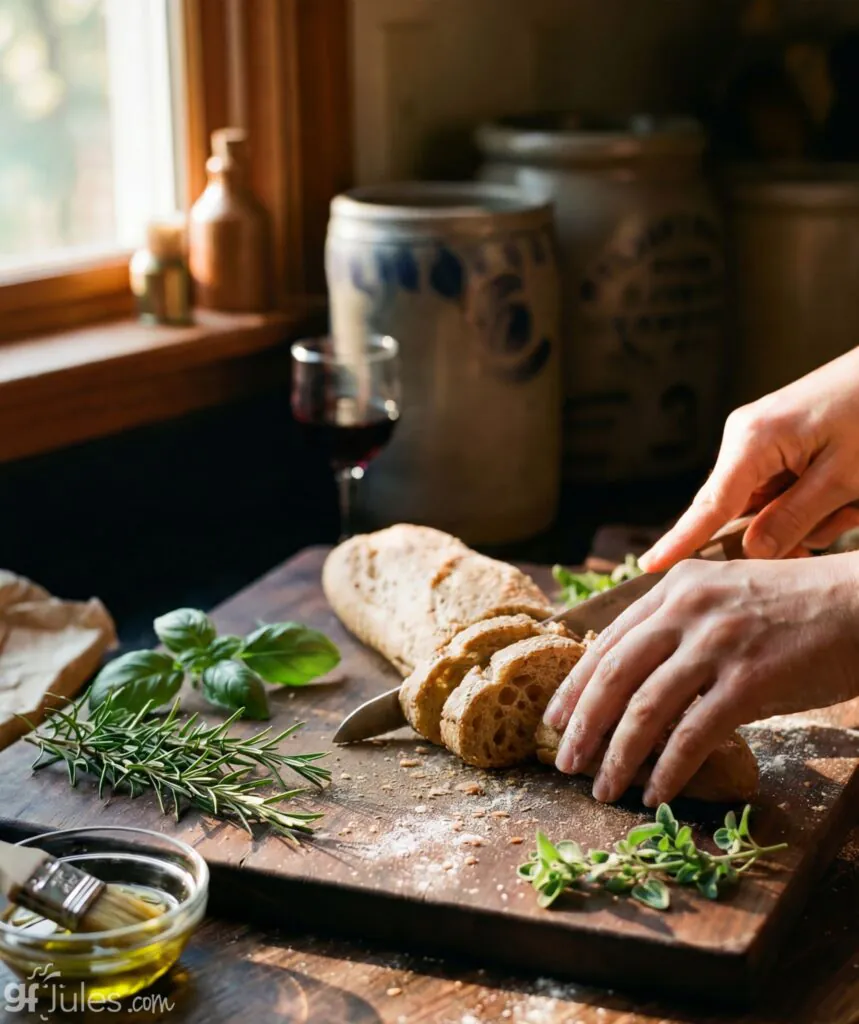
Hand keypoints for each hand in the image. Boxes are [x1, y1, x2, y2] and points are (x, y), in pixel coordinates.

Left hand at [543, 554, 858, 805]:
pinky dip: (667, 770)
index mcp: (674, 587)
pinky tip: (655, 794)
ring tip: (602, 789)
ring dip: (617, 757)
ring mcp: (717, 643)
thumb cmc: (794, 607)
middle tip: (562, 763)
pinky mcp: (750, 681)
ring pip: (644, 710)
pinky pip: (693, 736)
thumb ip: (677, 623)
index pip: (607, 642)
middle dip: (581, 726)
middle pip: (613, 676)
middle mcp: (687, 609)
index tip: (553, 720)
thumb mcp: (722, 594)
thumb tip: (631, 677)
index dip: (574, 686)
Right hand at [640, 347, 858, 571]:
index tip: (650, 565)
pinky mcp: (776, 441)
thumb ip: (795, 517)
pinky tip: (845, 491)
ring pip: (767, 505)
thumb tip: (751, 551)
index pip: (709, 506)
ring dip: (810, 515)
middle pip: (740, 511)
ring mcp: (759, 439)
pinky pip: (780, 489)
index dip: (680, 541)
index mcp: (752, 440)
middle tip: (839, 519)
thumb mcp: (844, 476)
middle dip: (787, 530)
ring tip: (852, 499)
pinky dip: (811, 500)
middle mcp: (745, 437)